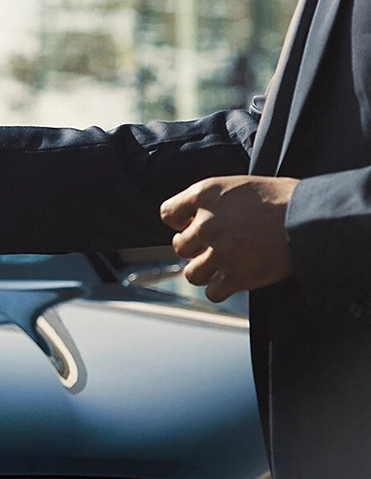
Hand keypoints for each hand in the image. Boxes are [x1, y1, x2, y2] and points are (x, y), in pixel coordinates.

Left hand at [160, 175, 298, 301]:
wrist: (310, 217)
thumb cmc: (281, 198)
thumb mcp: (239, 185)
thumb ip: (211, 201)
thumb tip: (190, 219)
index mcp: (205, 194)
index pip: (167, 214)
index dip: (180, 222)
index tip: (193, 225)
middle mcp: (206, 223)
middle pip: (180, 246)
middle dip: (196, 247)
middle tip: (218, 245)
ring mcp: (219, 252)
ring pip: (192, 273)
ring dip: (206, 271)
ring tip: (224, 264)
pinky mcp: (236, 277)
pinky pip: (212, 292)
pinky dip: (221, 289)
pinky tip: (234, 279)